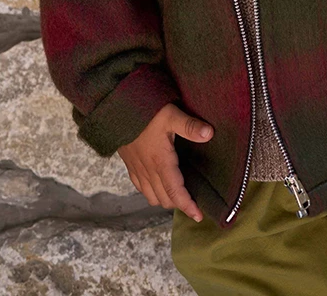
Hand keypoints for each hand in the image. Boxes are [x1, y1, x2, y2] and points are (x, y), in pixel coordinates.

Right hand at [117, 102, 213, 221]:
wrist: (117, 110)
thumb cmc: (145, 112)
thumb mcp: (171, 115)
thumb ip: (189, 126)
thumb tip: (209, 134)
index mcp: (161, 162)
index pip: (175, 192)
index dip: (187, 206)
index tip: (198, 216)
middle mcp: (148, 170)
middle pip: (165, 198)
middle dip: (179, 204)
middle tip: (193, 203)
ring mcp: (138, 169)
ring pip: (152, 196)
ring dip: (165, 200)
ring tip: (178, 196)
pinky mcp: (130, 165)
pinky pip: (141, 188)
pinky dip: (151, 193)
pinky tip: (158, 186)